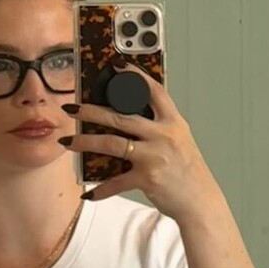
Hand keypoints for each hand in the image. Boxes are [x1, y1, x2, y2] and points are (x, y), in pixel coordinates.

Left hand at [65, 71, 224, 224]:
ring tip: (68, 141)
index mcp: (173, 123)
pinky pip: (116, 182)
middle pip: (121, 117)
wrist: (200, 201)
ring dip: (85, 142)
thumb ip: (159, 129)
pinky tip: (88, 193)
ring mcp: (154, 156)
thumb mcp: (180, 142)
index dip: (136, 76)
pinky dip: (100, 189)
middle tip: (72, 107)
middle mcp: (164, 135)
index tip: (118, 66)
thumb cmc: (189, 173)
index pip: (154, 92)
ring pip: (111, 143)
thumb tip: (129, 122)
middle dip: (91, 110)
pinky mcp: (147, 178)